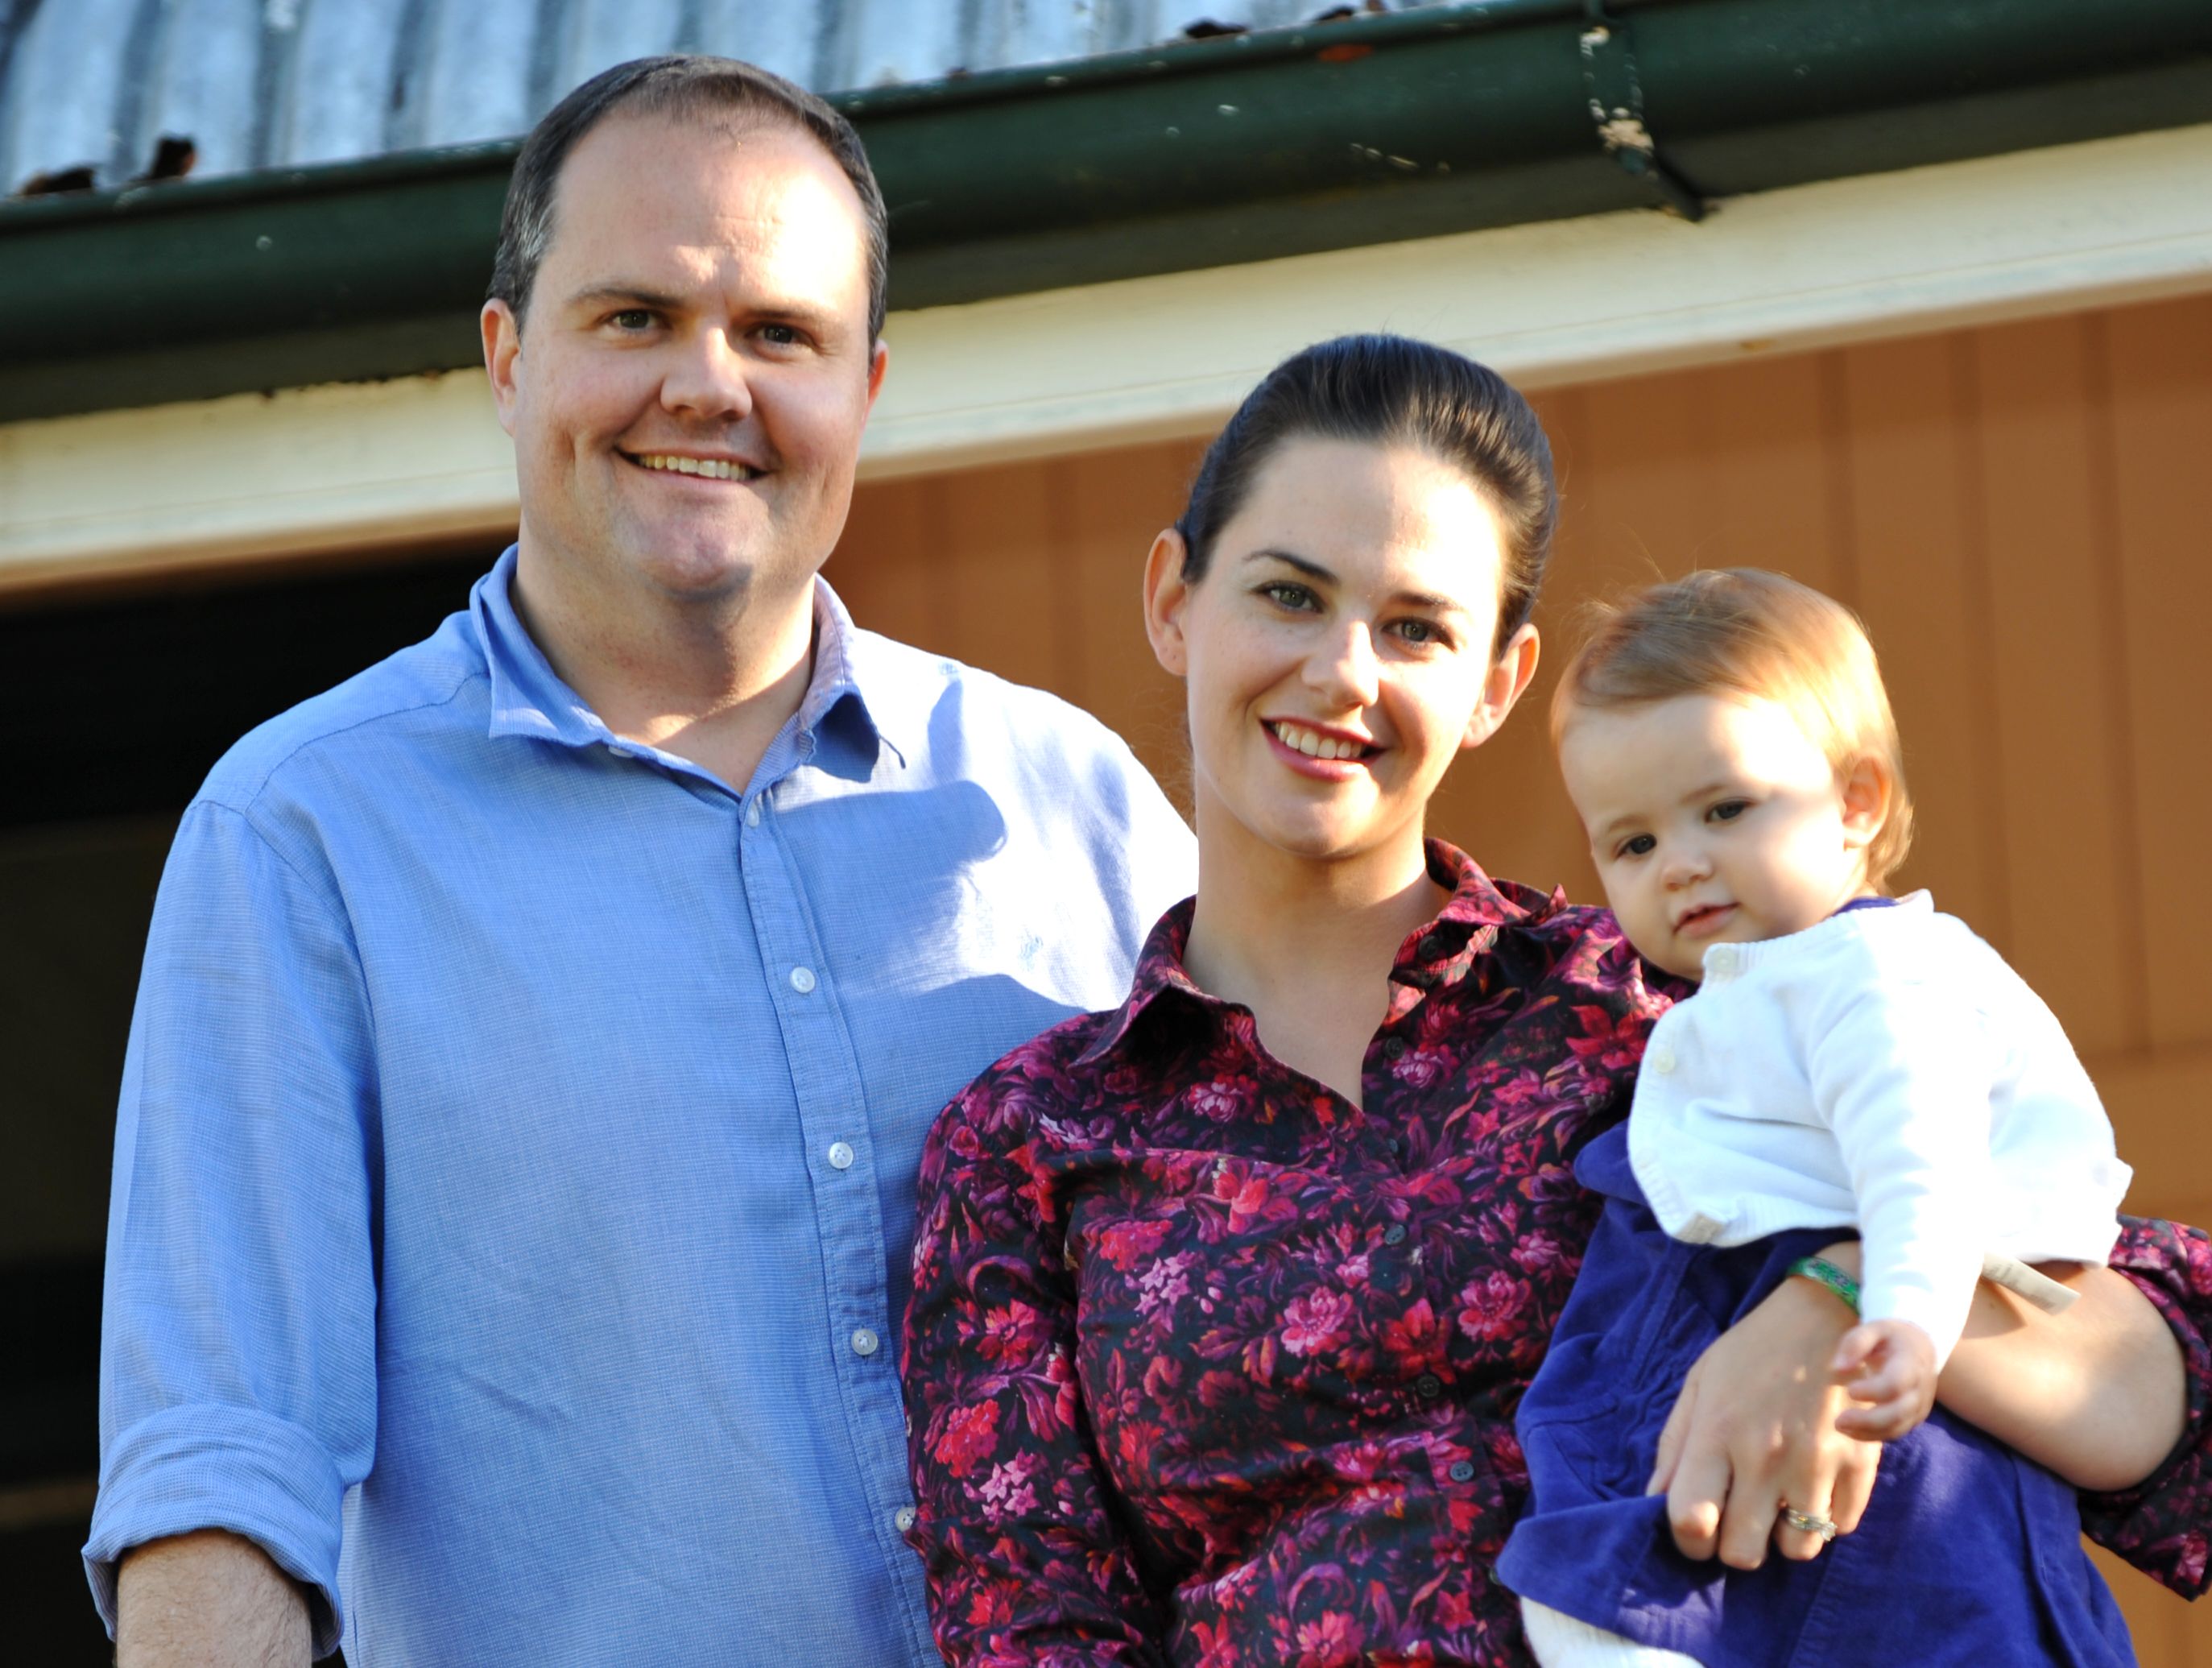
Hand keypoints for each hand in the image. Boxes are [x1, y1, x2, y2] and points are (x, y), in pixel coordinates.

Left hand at [1648, 1261, 1881, 1568]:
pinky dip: (1826, 1517)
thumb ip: (1674, 1447)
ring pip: (1798, 1551)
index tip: (1696, 1530)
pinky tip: (1813, 1484)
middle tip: (1739, 1515)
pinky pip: (1841, 1527)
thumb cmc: (1751, 1352)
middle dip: (1736, 1543)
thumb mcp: (1700, 1385)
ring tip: (1779, 1499)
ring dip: (1784, 1534)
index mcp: (1718, 1432)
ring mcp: (1818, 1464)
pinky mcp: (1861, 1466)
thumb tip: (1656, 1503)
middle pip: (1744, 1552)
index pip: (1693, 1521)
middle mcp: (1766, 1456)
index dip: (1689, 1540)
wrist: (1825, 1316)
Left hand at [1832, 1317, 1936, 1440]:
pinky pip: (1897, 1432)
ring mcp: (1919, 1405)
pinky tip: (1852, 1431)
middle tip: (1838, 1421)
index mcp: (1911, 1362)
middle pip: (1899, 1412)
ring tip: (1840, 1426)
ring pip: (1898, 1427)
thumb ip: (1856, 1343)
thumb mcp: (1875, 1328)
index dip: (1874, 1391)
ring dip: (1869, 1432)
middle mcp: (1920, 1388)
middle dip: (1868, 1420)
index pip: (1896, 1383)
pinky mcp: (1914, 1417)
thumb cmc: (1891, 1337)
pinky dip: (1875, 1435)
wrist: (1921, 1348)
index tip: (1850, 1389)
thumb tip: (1839, 1368)